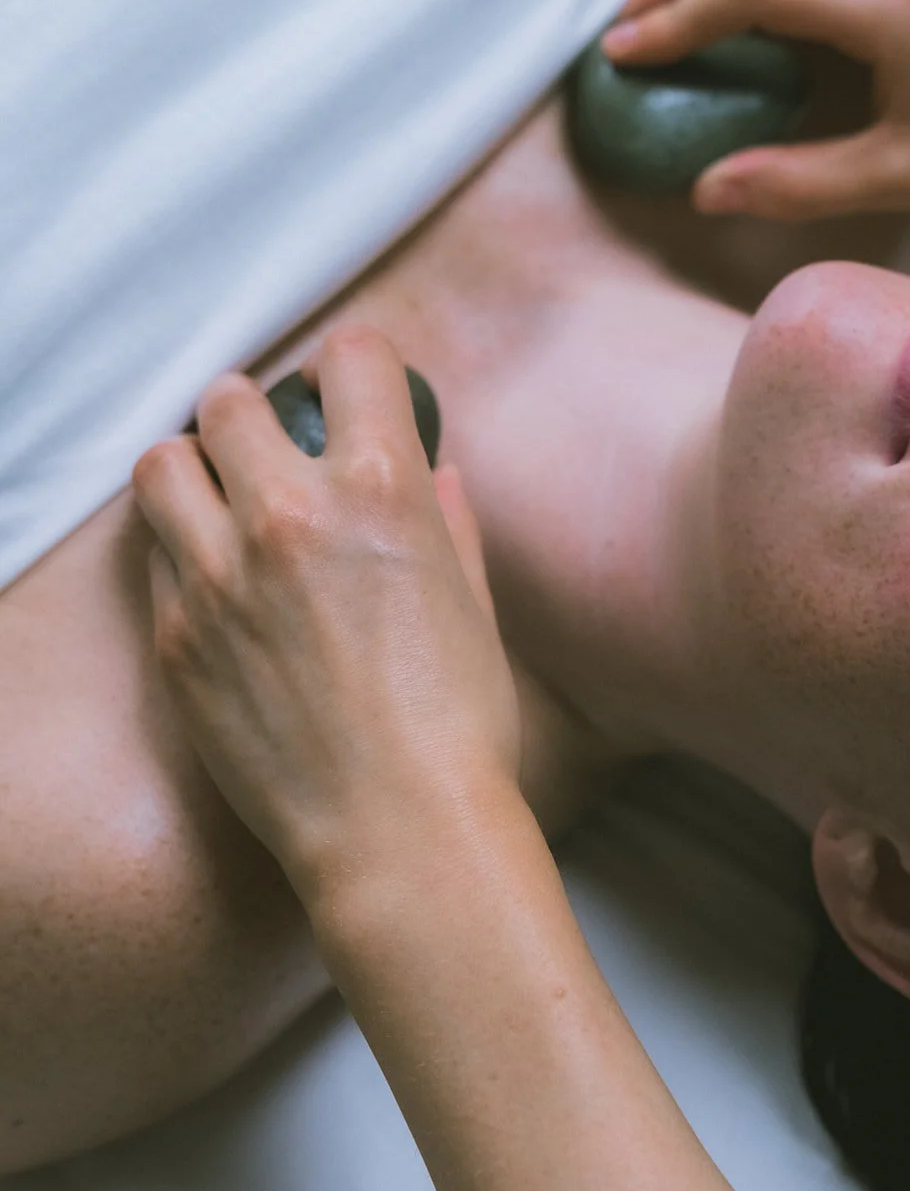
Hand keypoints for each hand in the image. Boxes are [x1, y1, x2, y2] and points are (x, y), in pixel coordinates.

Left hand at [132, 325, 522, 908]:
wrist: (396, 831)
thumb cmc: (458, 726)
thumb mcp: (474, 606)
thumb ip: (448, 523)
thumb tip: (437, 476)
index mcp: (380, 491)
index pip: (351, 359)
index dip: (358, 368)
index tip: (356, 391)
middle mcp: (288, 515)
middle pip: (232, 400)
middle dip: (257, 412)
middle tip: (275, 450)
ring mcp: (218, 576)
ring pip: (164, 465)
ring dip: (196, 469)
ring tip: (223, 503)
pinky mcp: (176, 636)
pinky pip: (155, 556)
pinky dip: (183, 552)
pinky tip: (220, 583)